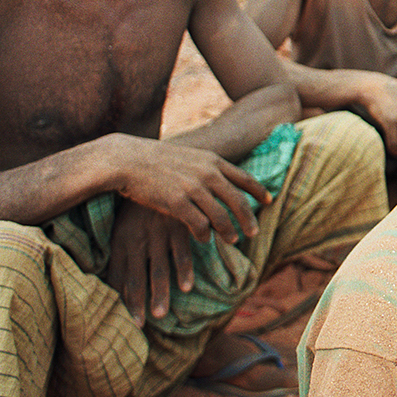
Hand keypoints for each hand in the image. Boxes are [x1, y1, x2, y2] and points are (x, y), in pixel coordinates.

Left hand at [104, 201, 193, 325]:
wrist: (152, 167)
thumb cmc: (138, 202)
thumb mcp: (124, 224)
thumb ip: (123, 249)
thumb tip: (115, 276)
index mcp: (121, 240)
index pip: (117, 275)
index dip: (122, 298)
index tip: (127, 320)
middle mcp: (137, 240)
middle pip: (135, 277)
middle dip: (137, 302)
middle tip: (140, 324)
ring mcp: (158, 234)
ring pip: (157, 270)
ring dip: (159, 293)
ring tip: (159, 315)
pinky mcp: (178, 225)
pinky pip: (181, 252)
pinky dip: (183, 271)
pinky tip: (186, 288)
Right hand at [109, 135, 263, 243]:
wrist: (126, 159)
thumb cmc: (155, 159)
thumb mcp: (188, 156)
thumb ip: (206, 167)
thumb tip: (221, 178)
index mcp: (212, 161)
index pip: (244, 178)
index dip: (259, 191)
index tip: (269, 201)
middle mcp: (207, 174)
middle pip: (238, 201)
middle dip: (249, 219)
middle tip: (254, 233)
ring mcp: (193, 189)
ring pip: (221, 217)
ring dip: (229, 231)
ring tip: (232, 240)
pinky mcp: (177, 203)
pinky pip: (199, 225)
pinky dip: (205, 234)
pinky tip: (204, 240)